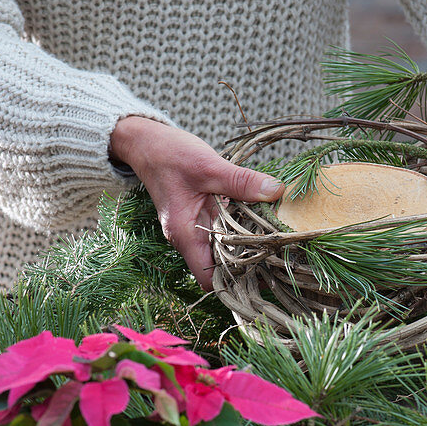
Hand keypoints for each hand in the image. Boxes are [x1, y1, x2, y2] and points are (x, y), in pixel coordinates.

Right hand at [111, 117, 283, 288]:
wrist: (147, 143)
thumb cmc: (169, 154)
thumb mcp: (208, 166)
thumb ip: (241, 181)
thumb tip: (275, 191)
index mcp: (185, 235)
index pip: (208, 279)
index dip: (235, 281)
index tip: (263, 269)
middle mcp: (188, 238)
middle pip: (220, 269)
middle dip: (248, 266)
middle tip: (280, 256)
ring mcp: (195, 229)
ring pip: (224, 250)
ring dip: (247, 247)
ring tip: (277, 242)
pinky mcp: (202, 217)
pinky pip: (224, 232)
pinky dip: (241, 230)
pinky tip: (262, 221)